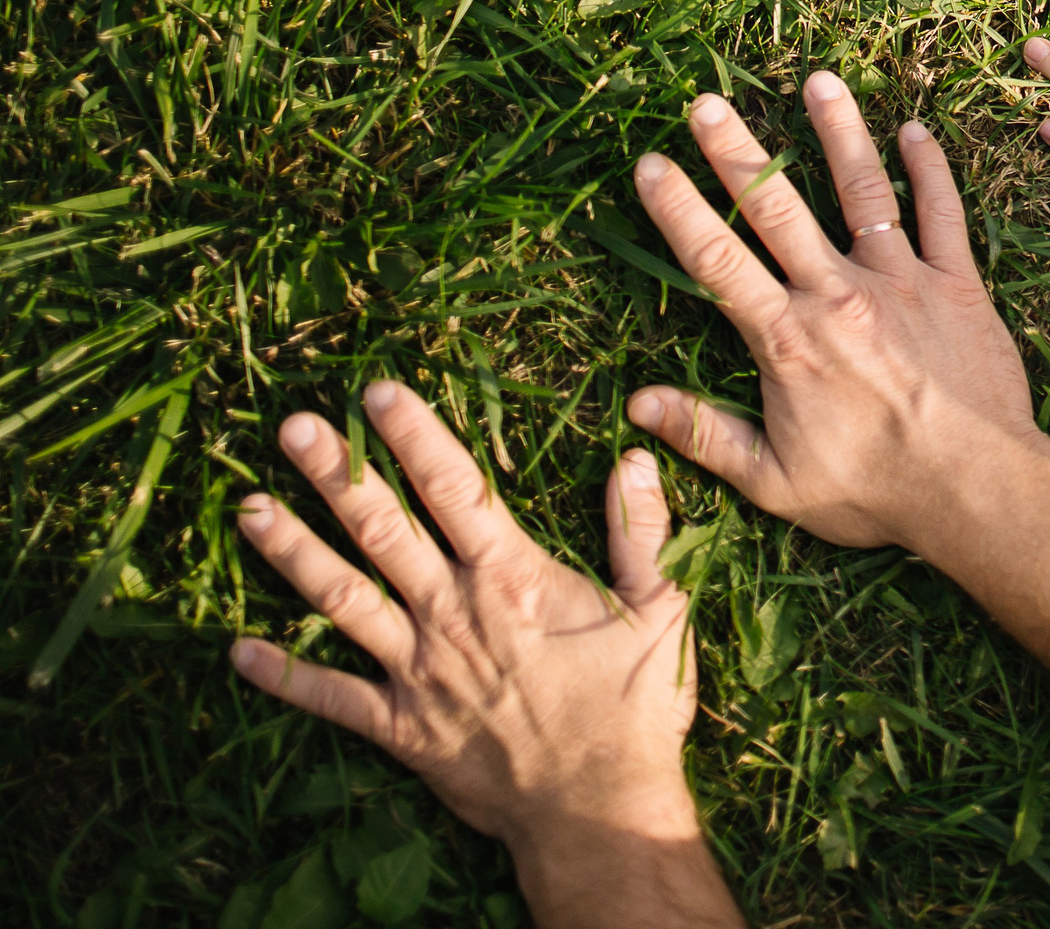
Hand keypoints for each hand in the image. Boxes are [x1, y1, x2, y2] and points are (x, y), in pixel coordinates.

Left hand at [229, 386, 698, 848]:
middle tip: (292, 426)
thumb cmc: (634, 708)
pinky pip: (329, 696)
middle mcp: (452, 613)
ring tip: (249, 510)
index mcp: (512, 577)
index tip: (377, 392)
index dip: (415, 435)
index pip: (454, 488)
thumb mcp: (660, 610)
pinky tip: (237, 651)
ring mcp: (418, 670)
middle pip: (383, 530)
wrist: (599, 808)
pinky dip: (282, 676)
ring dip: (293, 554)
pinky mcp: (399, 726)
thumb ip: (642, 531)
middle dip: (337, 474)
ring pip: (342, 600)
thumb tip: (634, 456)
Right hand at [625, 78, 1036, 548]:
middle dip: (737, 152)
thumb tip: (636, 404)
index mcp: (786, 339)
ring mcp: (901, 281)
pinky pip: (941, 213)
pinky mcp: (957, 283)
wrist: (977, 487)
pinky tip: (913, 131)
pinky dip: (929, 169)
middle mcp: (838, 294)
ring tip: (818, 81)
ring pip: (863, 190)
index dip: (679, 209)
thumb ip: (705, 435)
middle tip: (705, 101)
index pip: (717, 260)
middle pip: (777, 209)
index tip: (649, 162)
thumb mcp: (775, 481)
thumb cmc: (876, 492)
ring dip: (838, 133)